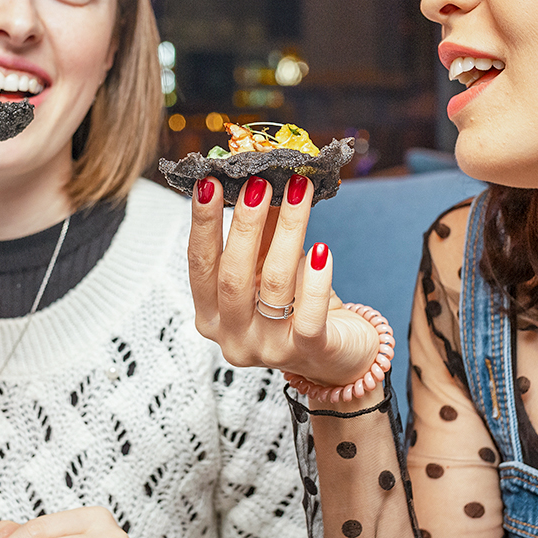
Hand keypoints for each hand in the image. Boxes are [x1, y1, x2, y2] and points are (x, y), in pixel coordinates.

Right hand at [187, 173, 379, 390]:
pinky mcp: (307, 352)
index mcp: (212, 316)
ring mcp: (269, 349)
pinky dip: (316, 278)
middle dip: (245, 224)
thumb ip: (263, 232)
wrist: (338, 358)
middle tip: (259, 182)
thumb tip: (258, 179)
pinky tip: (324, 249)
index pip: (199, 265)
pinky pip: (309, 313)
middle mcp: (233, 337)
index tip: (209, 182)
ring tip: (299, 192)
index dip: (203, 224)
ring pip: (274, 284)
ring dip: (288, 232)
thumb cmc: (297, 307)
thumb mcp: (271, 267)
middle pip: (232, 275)